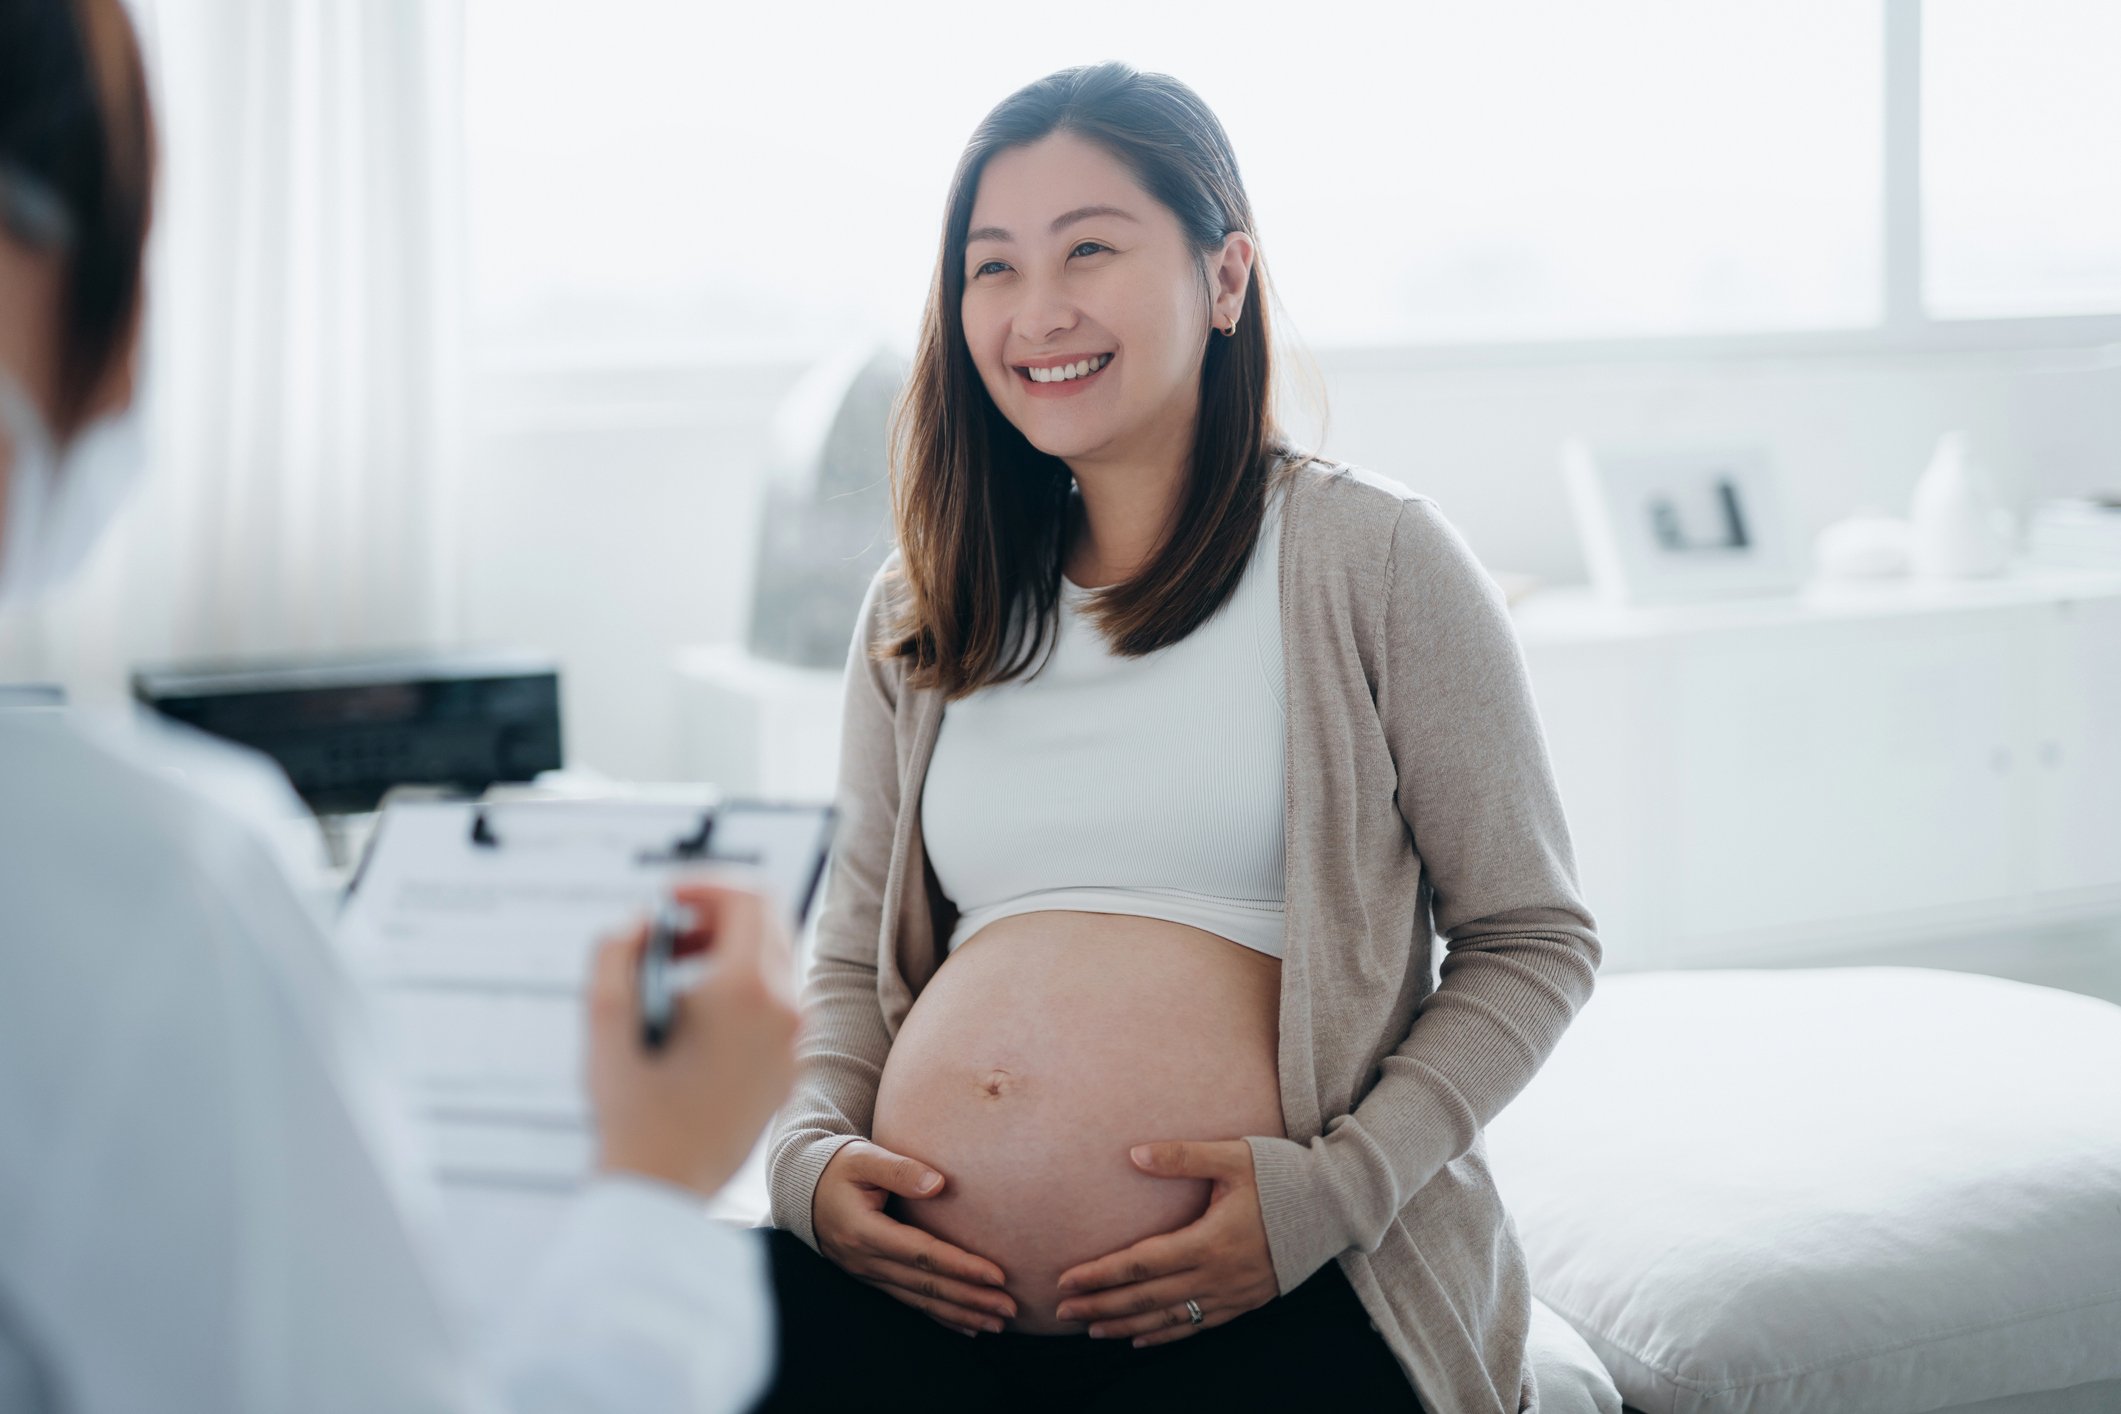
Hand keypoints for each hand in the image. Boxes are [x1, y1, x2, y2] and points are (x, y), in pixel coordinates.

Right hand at [588, 878, 798, 1198]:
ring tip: (674, 979)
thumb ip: (614, 948)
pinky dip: (740, 989)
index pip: (749, 898)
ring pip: (773, 962)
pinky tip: (694, 1018)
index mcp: (746, 988)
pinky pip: (776, 1003)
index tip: (665, 899)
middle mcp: (785, 1009)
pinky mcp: (789, 1066)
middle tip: (665, 939)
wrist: (664, 1188)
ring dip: (727, 953)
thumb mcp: (603, 1016)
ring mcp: (793, 1041)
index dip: (705, 884)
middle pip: (767, 924)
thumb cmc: (632, 1109)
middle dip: (714, 916)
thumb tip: (641, 921)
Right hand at [812, 1139, 1016, 1336]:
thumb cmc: (838, 1166)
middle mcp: (866, 1260)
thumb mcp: (864, 1157)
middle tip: (1010, 1309)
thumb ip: (900, 1169)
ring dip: (960, 1313)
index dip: (961, 1267)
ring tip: (997, 1323)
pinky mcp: (872, 1277)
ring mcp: (867, 1273)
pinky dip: (940, 1317)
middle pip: (926, 1286)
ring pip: (920, 1301)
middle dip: (971, 1299)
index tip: (997, 1275)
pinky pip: (909, 1302)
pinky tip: (966, 1327)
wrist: (804, 1187)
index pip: (922, 1254)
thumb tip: (939, 1184)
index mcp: (866, 1231)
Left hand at [1054, 1139, 1278, 1346]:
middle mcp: (1217, 1276)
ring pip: (1169, 1319)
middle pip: (1146, 1299)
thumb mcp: (1232, 1157)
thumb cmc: (1282, 1175)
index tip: (1066, 1280)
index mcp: (1208, 1242)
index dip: (1100, 1275)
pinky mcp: (1246, 1302)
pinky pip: (1198, 1326)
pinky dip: (1166, 1335)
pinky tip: (1142, 1340)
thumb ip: (1181, 1156)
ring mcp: (1232, 1294)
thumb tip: (1133, 1154)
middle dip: (1101, 1307)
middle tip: (1063, 1312)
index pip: (1139, 1264)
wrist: (1336, 1205)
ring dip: (1127, 1327)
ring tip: (1092, 1330)